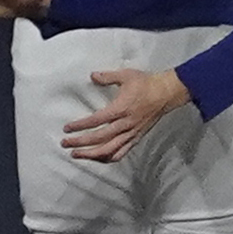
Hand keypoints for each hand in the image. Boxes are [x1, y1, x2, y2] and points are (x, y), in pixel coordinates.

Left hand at [62, 67, 190, 162]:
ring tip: (77, 154)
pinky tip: (97, 158)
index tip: (67, 128)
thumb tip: (92, 76)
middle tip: (65, 143)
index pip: (96, 121)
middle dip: (80, 143)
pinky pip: (121, 153)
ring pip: (109, 150)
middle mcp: (125, 124)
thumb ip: (107, 77)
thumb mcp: (126, 75)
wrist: (167, 93)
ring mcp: (131, 133)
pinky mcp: (136, 138)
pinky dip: (108, 158)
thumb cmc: (147, 84)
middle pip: (99, 139)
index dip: (80, 126)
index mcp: (121, 109)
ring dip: (91, 155)